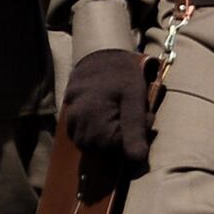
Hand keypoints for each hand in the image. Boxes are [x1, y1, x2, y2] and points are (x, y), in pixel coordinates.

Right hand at [63, 48, 153, 199]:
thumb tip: (138, 159)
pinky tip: (108, 116)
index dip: (135, 136)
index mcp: (94, 121)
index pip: (118, 149)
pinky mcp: (69, 121)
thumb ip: (135, 129)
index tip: (144, 117)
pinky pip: (84, 138)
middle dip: (122, 138)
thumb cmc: (120, 74)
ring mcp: (71, 125)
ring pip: (93, 147)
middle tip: (132, 113)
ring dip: (109, 137)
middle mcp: (78, 127)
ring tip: (120, 113)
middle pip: (104, 151)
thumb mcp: (134, 98)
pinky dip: (97, 133)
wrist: (99, 54)